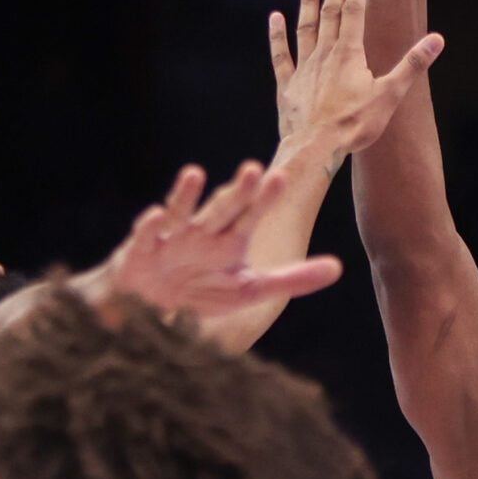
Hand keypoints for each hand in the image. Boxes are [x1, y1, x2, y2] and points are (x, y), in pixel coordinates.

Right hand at [97, 162, 341, 316]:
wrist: (150, 309)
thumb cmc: (200, 291)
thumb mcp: (250, 289)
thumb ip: (292, 278)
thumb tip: (337, 268)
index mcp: (229, 241)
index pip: (251, 216)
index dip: (263, 199)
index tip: (280, 178)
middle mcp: (202, 234)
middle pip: (222, 210)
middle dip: (236, 193)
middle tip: (253, 169)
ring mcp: (170, 240)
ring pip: (182, 214)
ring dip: (186, 195)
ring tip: (195, 173)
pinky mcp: (140, 252)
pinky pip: (145, 238)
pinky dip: (150, 227)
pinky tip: (155, 215)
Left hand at [270, 0, 444, 157]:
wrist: (315, 148)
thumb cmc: (354, 124)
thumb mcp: (390, 95)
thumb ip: (412, 65)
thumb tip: (436, 40)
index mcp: (349, 54)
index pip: (353, 13)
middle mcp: (325, 55)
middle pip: (330, 13)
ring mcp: (304, 69)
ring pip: (306, 27)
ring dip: (308, 2)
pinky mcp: (288, 86)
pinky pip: (281, 55)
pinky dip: (278, 36)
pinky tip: (275, 18)